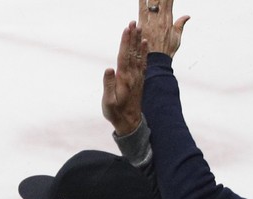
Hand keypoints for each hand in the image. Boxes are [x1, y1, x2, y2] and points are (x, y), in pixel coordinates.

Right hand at [103, 22, 146, 136]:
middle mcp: (132, 75)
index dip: (125, 42)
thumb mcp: (108, 102)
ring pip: (138, 54)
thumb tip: (108, 68)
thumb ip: (108, 84)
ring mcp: (137, 76)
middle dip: (132, 36)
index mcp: (124, 78)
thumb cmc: (115, 113)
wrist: (130, 122)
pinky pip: (143, 61)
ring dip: (138, 40)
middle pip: (132, 51)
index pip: (124, 56)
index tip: (126, 29)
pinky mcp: (139, 79)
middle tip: (133, 23)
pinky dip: (144, 51)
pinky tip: (144, 43)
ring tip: (139, 28)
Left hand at [139, 0, 188, 57]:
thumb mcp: (177, 37)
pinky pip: (140, 14)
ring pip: (148, 5)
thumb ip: (180, 25)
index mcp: (168, 20)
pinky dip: (141, 4)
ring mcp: (149, 24)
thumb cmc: (167, 51)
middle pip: (158, 1)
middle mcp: (159, 20)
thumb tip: (187, 16)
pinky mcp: (141, 28)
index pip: (168, 2)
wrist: (157, 62)